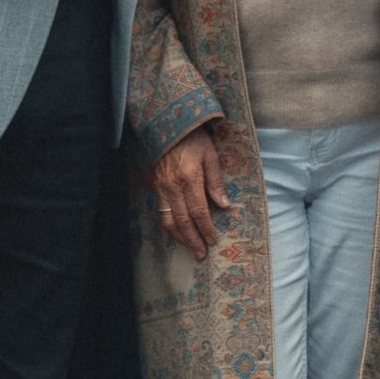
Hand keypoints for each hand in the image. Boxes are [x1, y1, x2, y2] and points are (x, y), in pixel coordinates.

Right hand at [151, 123, 230, 258]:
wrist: (166, 125)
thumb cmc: (193, 138)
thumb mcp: (210, 156)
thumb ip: (215, 182)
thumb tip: (224, 205)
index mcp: (189, 179)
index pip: (198, 212)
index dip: (206, 228)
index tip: (213, 239)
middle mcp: (172, 187)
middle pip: (183, 221)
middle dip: (193, 240)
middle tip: (201, 254)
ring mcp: (161, 188)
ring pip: (169, 220)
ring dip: (180, 237)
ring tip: (190, 248)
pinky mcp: (155, 187)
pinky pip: (161, 212)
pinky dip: (169, 226)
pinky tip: (177, 233)